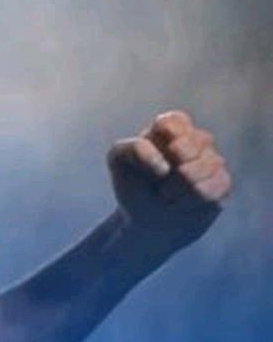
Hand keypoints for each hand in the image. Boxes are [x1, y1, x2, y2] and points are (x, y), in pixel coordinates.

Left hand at [108, 110, 231, 257]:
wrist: (147, 220)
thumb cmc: (133, 184)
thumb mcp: (119, 159)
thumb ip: (135, 148)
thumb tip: (165, 166)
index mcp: (169, 128)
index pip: (175, 121)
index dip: (166, 139)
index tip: (154, 154)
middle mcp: (194, 140)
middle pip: (191, 145)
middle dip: (169, 170)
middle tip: (159, 181)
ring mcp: (212, 160)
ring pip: (206, 166)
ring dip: (177, 188)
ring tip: (167, 195)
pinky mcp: (222, 183)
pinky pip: (214, 188)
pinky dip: (190, 201)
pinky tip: (182, 204)